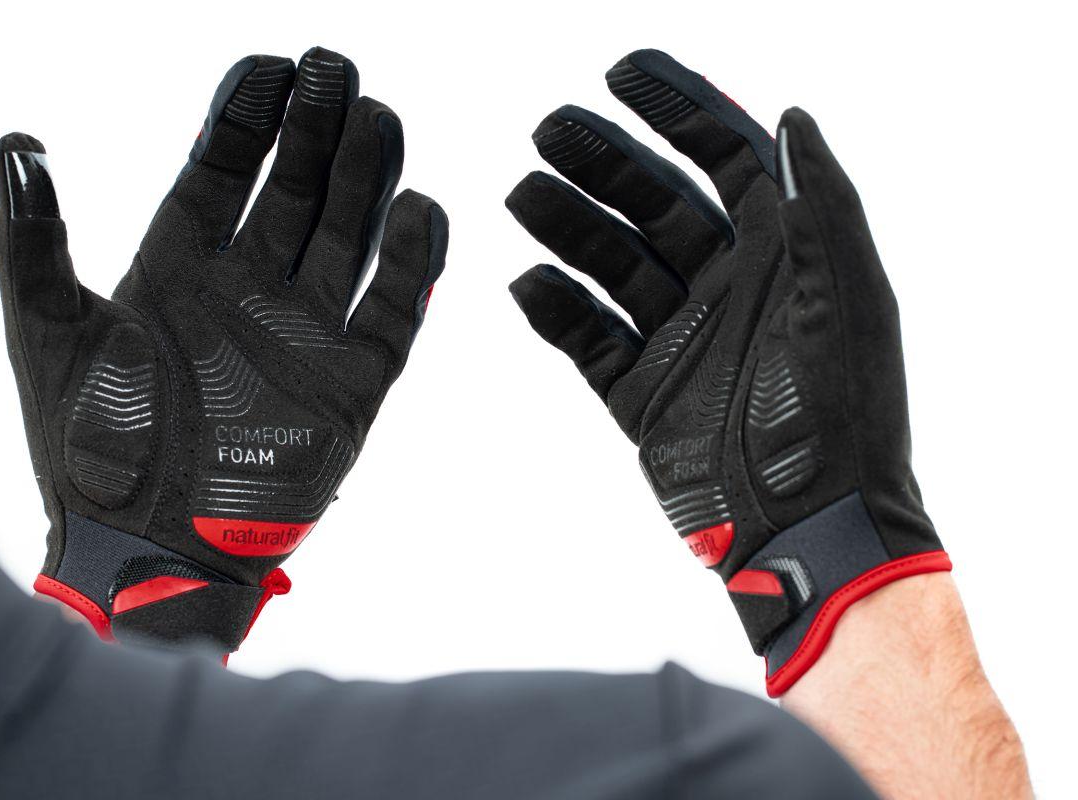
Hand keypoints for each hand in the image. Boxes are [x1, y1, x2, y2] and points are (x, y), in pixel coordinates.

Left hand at [0, 47, 446, 653]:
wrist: (150, 550)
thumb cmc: (91, 452)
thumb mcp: (46, 336)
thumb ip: (32, 242)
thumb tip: (16, 144)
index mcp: (180, 269)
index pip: (222, 171)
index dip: (247, 117)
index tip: (270, 65)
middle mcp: (250, 289)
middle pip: (297, 190)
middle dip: (319, 128)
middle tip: (338, 70)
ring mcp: (307, 333)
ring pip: (352, 234)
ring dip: (369, 175)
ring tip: (380, 117)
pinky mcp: (355, 383)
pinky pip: (395, 310)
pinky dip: (415, 262)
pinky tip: (422, 207)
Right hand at [507, 49, 947, 694]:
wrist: (803, 528)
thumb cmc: (838, 415)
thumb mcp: (841, 296)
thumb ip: (818, 203)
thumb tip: (791, 117)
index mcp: (778, 255)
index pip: (722, 159)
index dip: (677, 109)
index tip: (620, 73)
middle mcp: (726, 287)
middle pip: (652, 203)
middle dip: (602, 161)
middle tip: (546, 129)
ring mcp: (681, 340)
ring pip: (611, 265)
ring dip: (568, 227)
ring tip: (523, 195)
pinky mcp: (644, 394)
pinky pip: (589, 339)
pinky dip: (557, 311)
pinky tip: (527, 284)